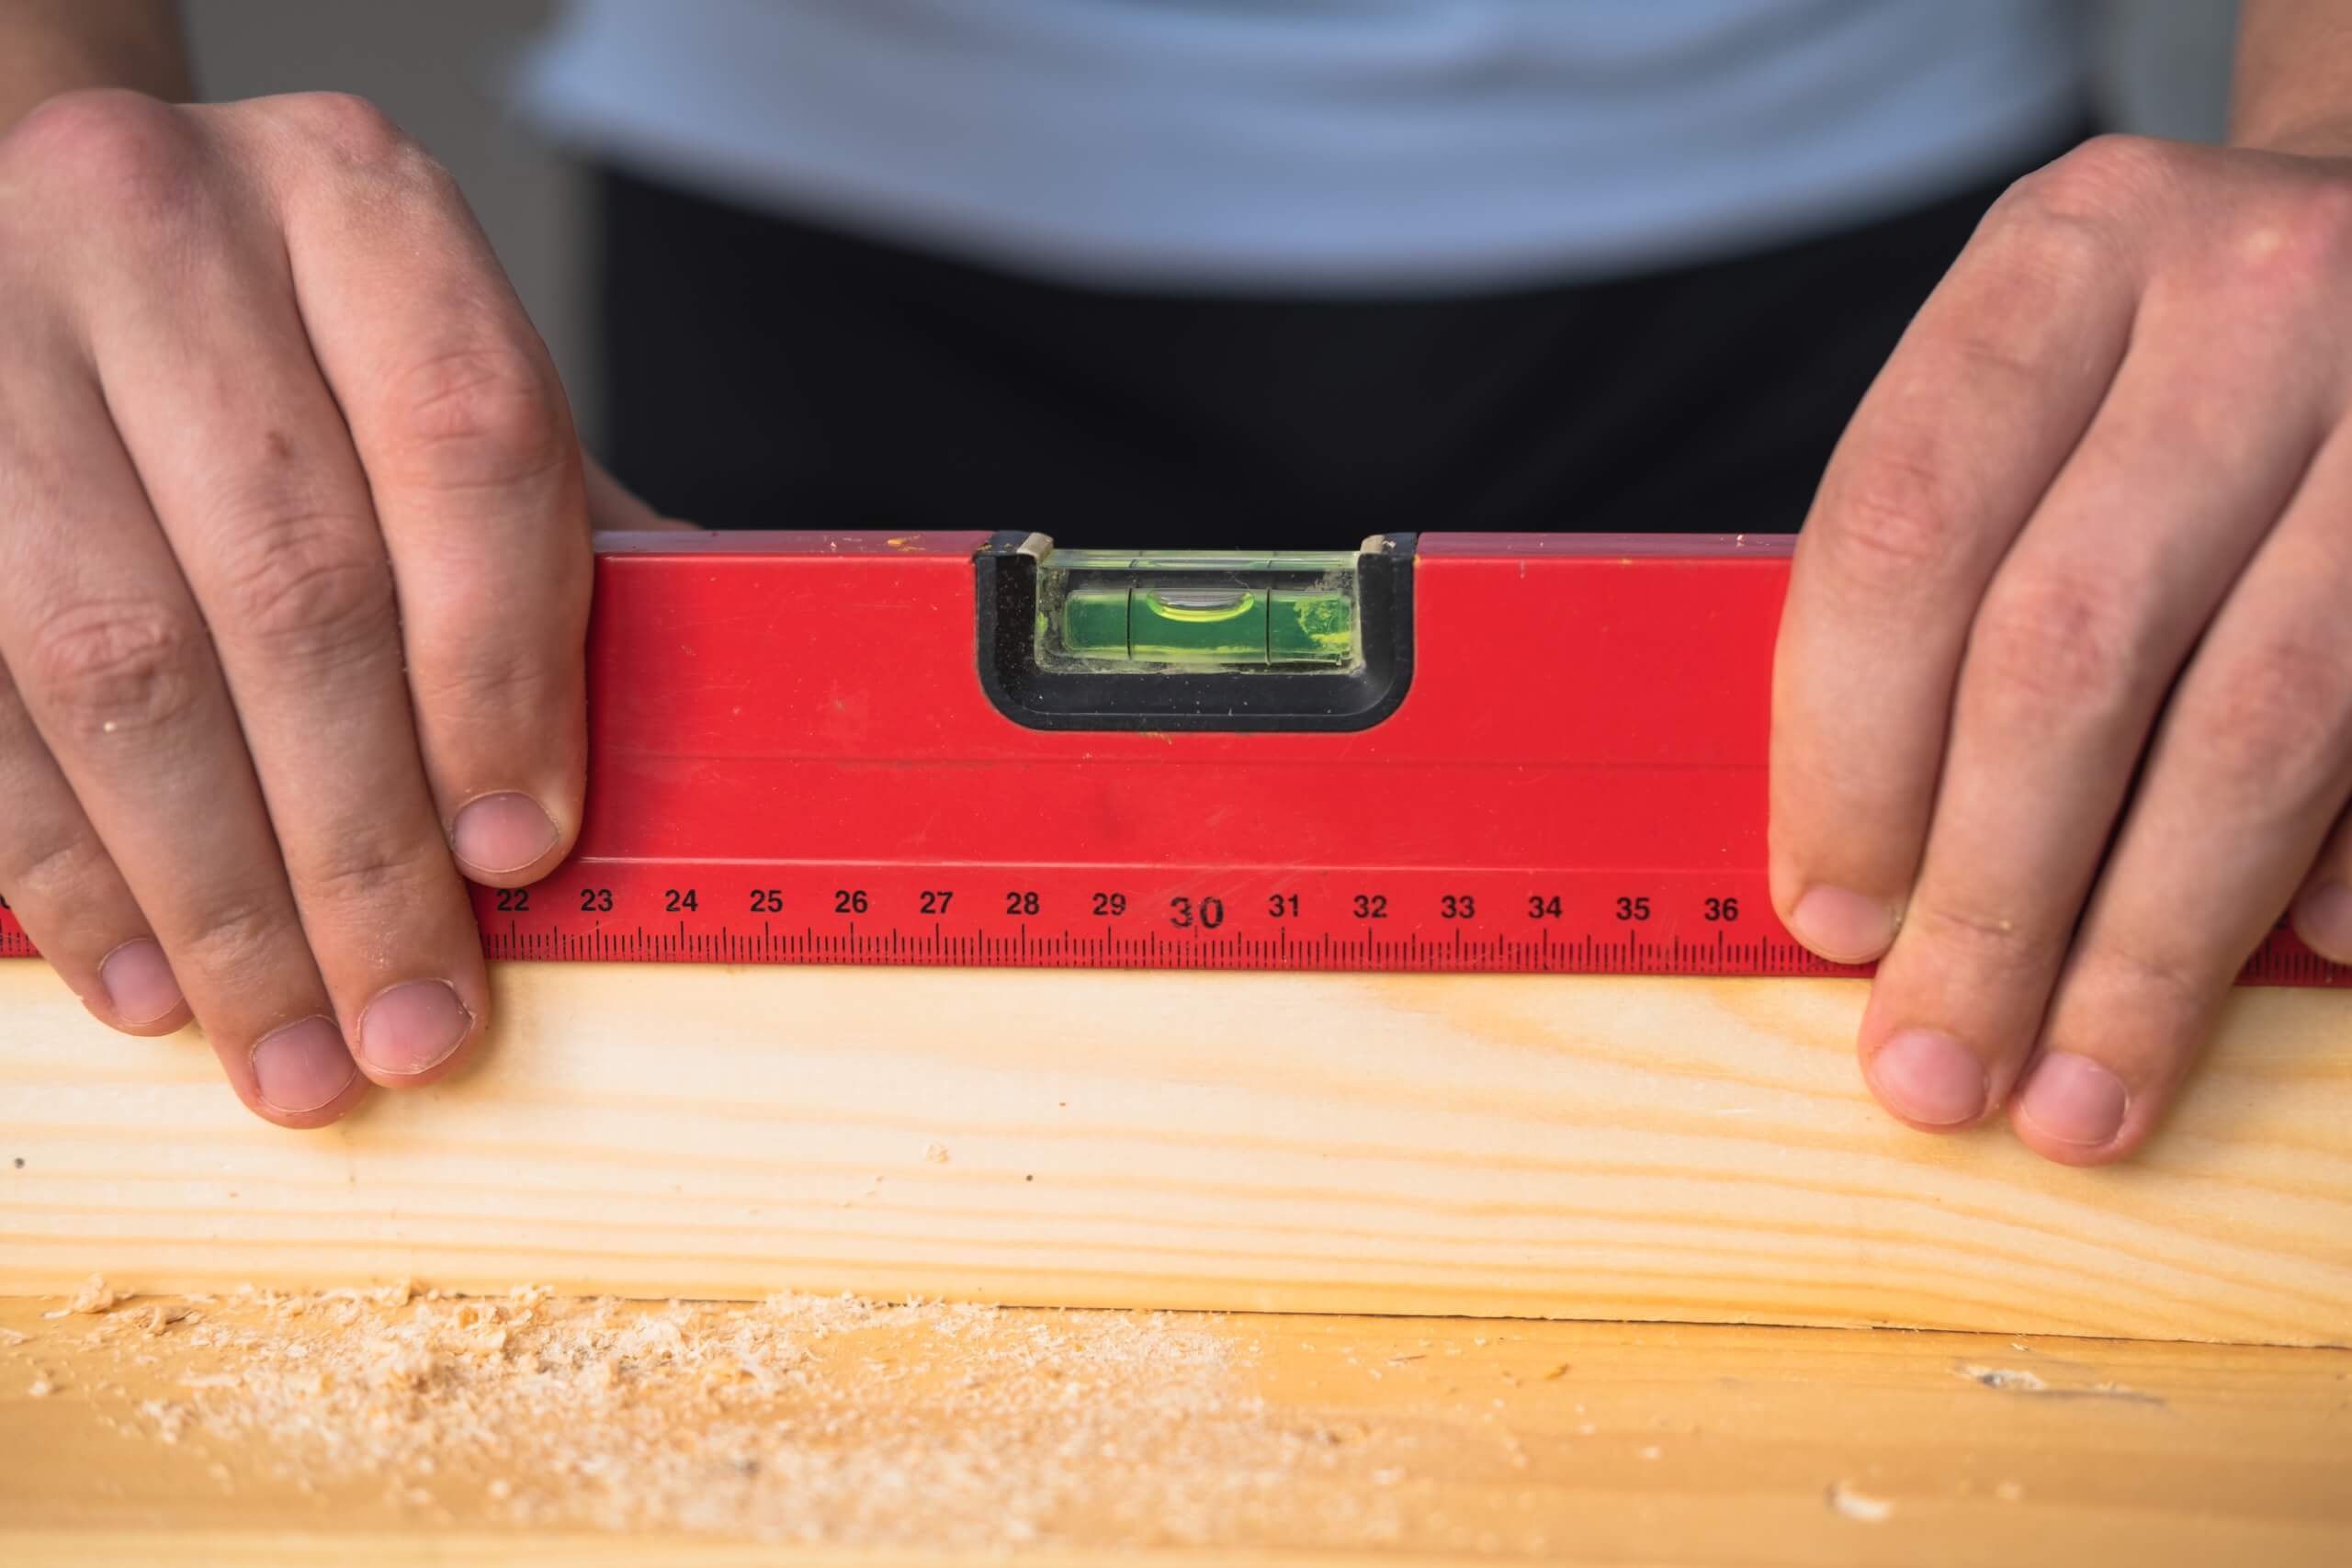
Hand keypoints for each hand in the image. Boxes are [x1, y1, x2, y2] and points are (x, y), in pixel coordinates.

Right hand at [0, 89, 604, 1126]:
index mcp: (357, 206)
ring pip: (114, 662)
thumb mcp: (434, 384)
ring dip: (217, 899)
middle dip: (360, 847)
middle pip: (290, 585)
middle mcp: (161, 235)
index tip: (522, 855)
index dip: (500, 672)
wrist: (80, 240)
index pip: (464, 445)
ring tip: (295, 1054)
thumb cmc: (303, 352)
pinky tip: (150, 984)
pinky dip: (69, 867)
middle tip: (418, 1023)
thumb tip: (687, 766)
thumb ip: (545, 550)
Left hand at [1772, 133, 2351, 1164]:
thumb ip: (1953, 571)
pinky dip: (2339, 871)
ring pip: (2260, 724)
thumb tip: (1874, 880)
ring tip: (2077, 1101)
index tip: (1827, 919)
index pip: (1904, 536)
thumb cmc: (2178, 350)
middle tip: (1934, 1068)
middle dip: (1991, 898)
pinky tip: (2291, 975)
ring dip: (2153, 947)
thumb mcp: (2040, 377)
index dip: (1846, 756)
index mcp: (2068, 255)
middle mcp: (2252, 296)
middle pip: (2069, 651)